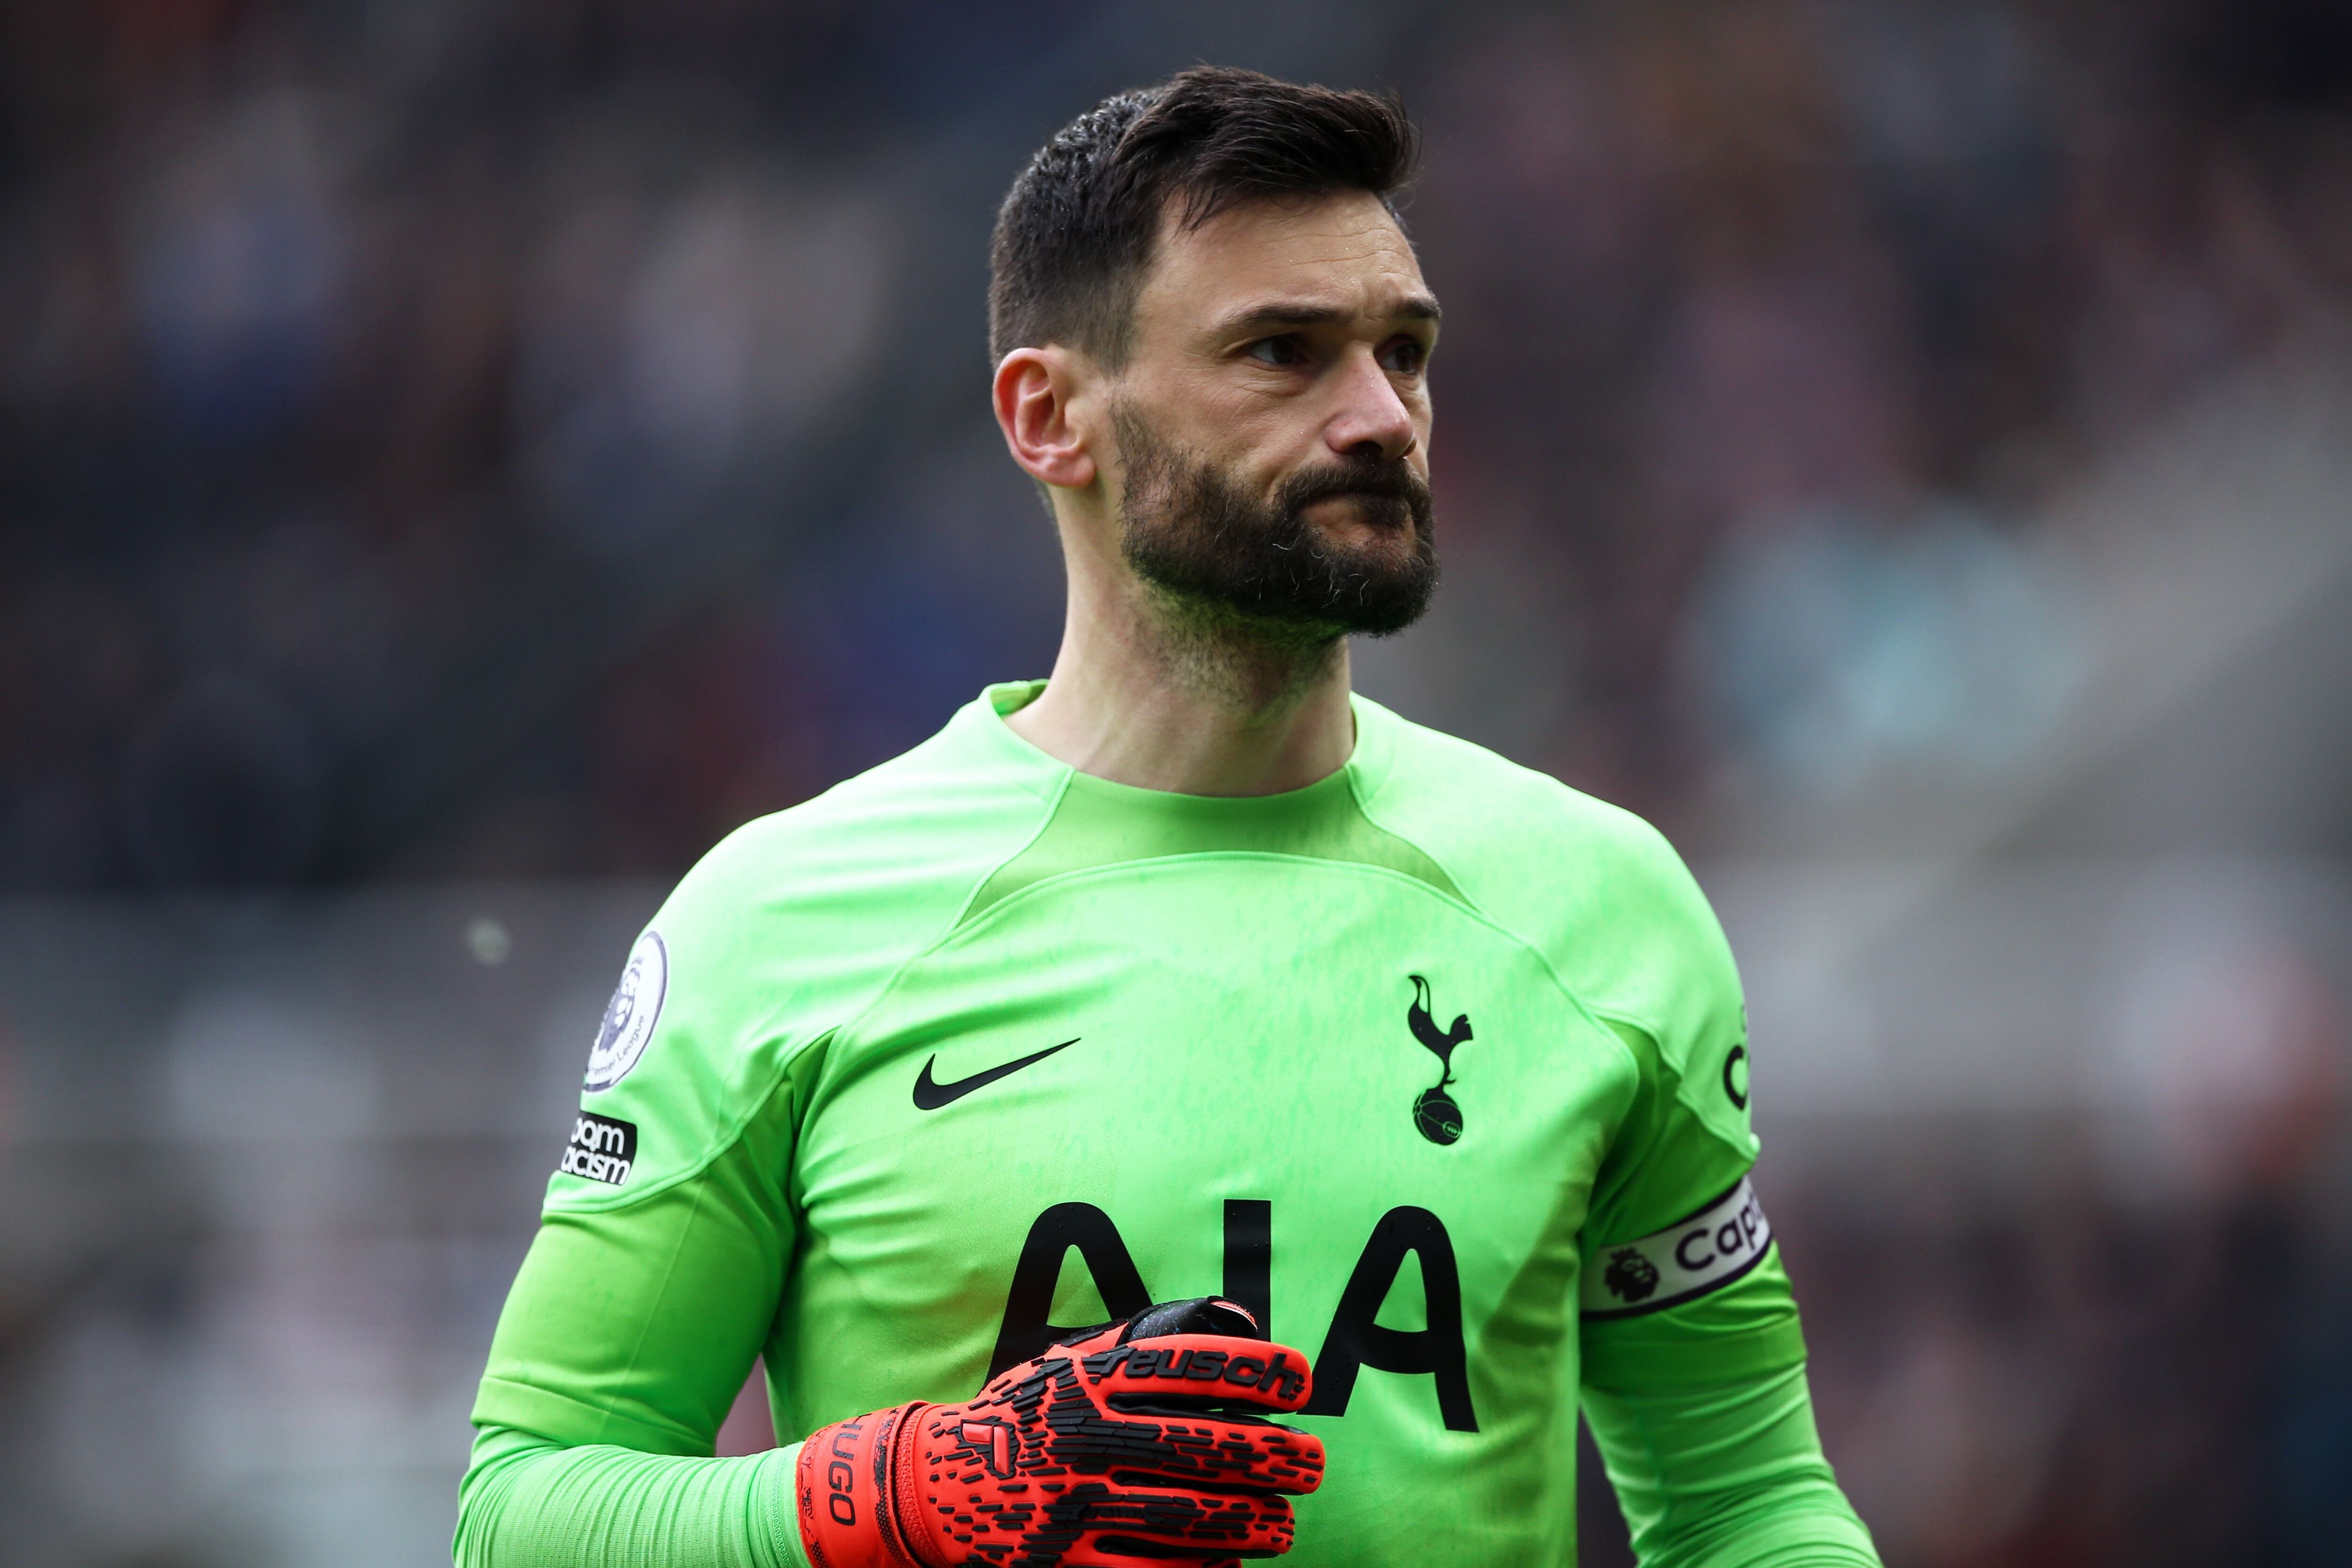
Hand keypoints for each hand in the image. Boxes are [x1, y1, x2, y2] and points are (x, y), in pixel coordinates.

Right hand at [796, 1298, 1325, 1567]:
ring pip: (1190, 1518)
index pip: (1187, 1364)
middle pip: (1203, 1446)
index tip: (1302, 1379)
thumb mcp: (1065, 1364)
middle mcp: (1082, 1436)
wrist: (926, 1487)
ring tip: (1285, 1523)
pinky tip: (1232, 1564)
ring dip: (1254, 1522)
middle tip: (1314, 1464)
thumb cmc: (1016, 1417)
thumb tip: (1234, 1318)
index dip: (1254, 1369)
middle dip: (1275, 1457)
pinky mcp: (1063, 1564)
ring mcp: (1072, 1504)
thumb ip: (1136, 1342)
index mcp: (1086, 1380)